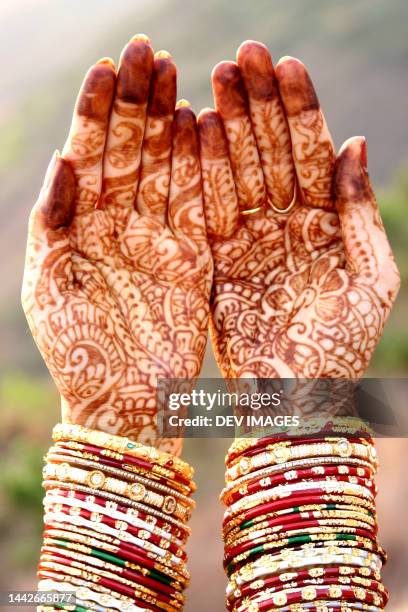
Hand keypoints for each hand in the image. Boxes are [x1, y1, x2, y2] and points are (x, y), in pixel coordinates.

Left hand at [22, 36, 211, 451]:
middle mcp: (117, 222)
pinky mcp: (190, 255)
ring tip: (178, 77)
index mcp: (78, 224)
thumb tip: (64, 164)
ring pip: (164, 167)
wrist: (122, 400)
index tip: (109, 67)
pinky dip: (199, 167)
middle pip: (128, 149)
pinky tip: (202, 129)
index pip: (88, 153)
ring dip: (170, 123)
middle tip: (150, 53)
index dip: (97, 110)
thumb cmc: (77, 350)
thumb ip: (54, 222)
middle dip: (137, 102)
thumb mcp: (50, 284)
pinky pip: (196, 202)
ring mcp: (156, 236)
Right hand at [198, 41, 399, 379]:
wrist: (296, 402)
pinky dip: (202, 174)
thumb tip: (355, 143)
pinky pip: (208, 209)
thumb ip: (360, 211)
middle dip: (258, 104)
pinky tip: (195, 132)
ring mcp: (249, 239)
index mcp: (326, 224)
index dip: (300, 108)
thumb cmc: (343, 348)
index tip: (285, 64)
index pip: (311, 152)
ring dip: (227, 126)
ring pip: (237, 172)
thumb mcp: (372, 277)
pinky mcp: (217, 260)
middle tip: (242, 55)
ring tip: (216, 80)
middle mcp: (285, 224)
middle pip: (271, 152)